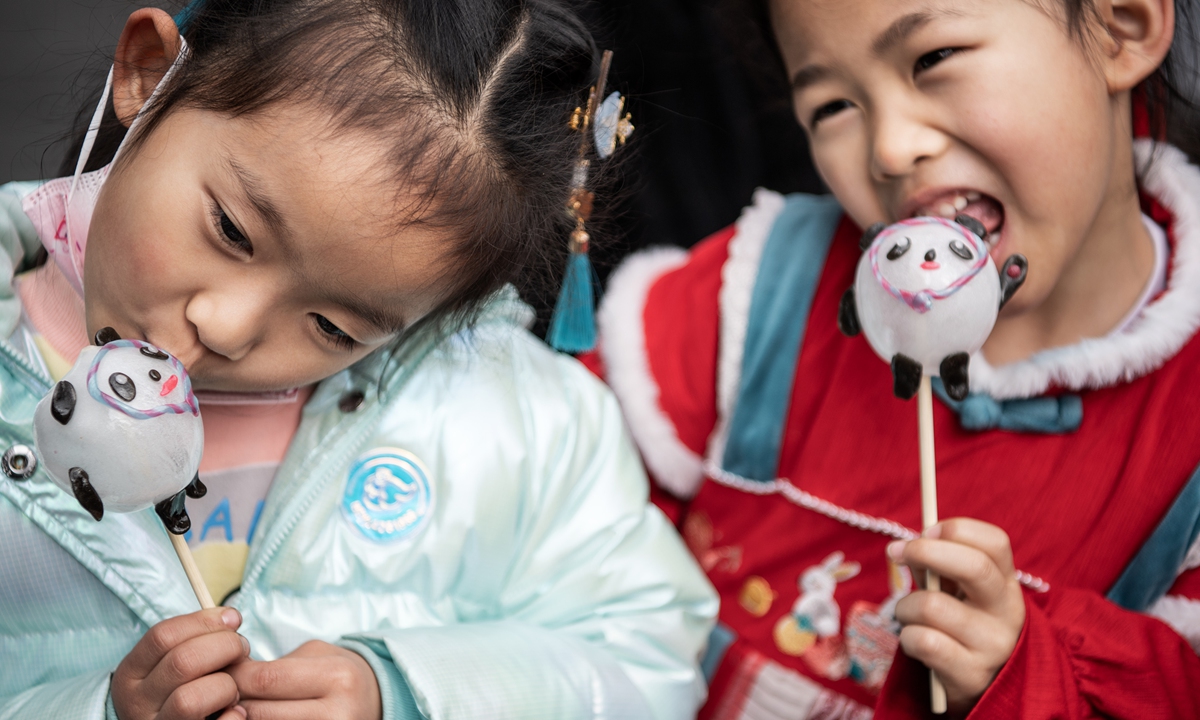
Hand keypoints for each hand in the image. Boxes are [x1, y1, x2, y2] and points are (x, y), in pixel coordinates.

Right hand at [112, 607, 250, 719]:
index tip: (232, 620)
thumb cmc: (178, 690)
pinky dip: (233, 716)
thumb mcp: (170, 665)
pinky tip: (236, 710)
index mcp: (131, 674)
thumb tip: (230, 617)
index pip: (162, 636)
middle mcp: (136, 703)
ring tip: (234, 688)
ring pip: (191, 699)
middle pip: (182, 662)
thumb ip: (194, 640)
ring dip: (225, 686)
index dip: (204, 621)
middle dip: (225, 646)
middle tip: (242, 649)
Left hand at [229, 640, 381, 719]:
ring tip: (236, 710)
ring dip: (242, 719)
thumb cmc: (338, 676)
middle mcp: (338, 714)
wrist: (374, 702)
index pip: (266, 679)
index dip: (233, 677)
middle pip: (260, 712)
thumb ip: (275, 666)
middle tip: (220, 697)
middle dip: (232, 703)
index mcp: (337, 677)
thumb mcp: (315, 657)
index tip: (219, 674)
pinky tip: (257, 719)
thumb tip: (225, 677)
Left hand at [888, 518, 1025, 712]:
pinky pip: (922, 641)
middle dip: (924, 551)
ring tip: (907, 614)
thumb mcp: (958, 592)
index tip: (926, 530)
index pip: (995, 542)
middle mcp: (1007, 612)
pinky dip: (906, 636)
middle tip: (895, 552)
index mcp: (1006, 583)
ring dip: (904, 606)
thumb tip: (906, 547)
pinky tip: (914, 641)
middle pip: (974, 567)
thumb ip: (937, 567)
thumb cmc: (960, 624)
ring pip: (932, 606)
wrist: (980, 686)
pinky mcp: (971, 674)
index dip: (957, 529)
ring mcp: (992, 645)